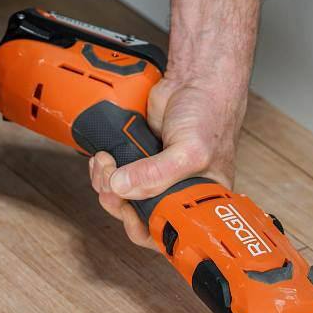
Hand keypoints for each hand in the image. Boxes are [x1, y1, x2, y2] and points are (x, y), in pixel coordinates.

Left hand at [89, 75, 245, 248]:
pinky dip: (103, 171)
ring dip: (105, 185)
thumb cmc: (210, 115)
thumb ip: (157, 174)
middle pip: (139, 218)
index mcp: (200, 202)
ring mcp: (155, 178)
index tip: (131, 212)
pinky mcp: (138, 160)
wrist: (196, 79)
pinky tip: (103, 158)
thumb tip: (122, 187)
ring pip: (122, 198)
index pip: (170, 232)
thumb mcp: (190, 151)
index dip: (146, 229)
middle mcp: (177, 193)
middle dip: (119, 204)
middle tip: (112, 186)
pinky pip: (114, 178)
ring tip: (106, 164)